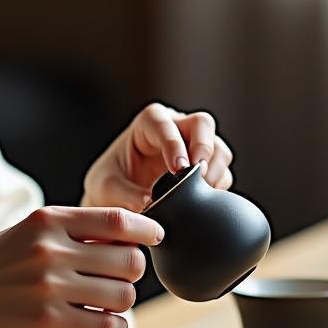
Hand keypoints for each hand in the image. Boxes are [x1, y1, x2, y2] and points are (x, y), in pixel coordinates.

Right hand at [0, 205, 163, 327]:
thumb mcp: (30, 231)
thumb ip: (74, 230)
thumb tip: (129, 237)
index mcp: (49, 220)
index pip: (117, 219)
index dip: (146, 228)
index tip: (156, 236)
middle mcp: (51, 250)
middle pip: (129, 260)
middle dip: (133, 270)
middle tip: (119, 276)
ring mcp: (50, 287)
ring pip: (123, 295)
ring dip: (123, 300)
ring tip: (106, 300)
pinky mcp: (48, 322)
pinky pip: (106, 325)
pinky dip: (115, 325)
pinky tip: (103, 321)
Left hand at [82, 102, 233, 212]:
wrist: (117, 198)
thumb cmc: (109, 183)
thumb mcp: (106, 188)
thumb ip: (125, 194)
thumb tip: (151, 203)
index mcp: (148, 123)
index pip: (165, 124)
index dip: (174, 143)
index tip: (178, 168)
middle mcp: (175, 128)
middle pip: (202, 124)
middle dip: (204, 148)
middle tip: (199, 175)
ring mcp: (193, 146)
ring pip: (218, 149)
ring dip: (215, 170)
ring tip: (202, 193)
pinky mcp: (205, 168)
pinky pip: (222, 173)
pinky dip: (218, 187)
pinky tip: (204, 201)